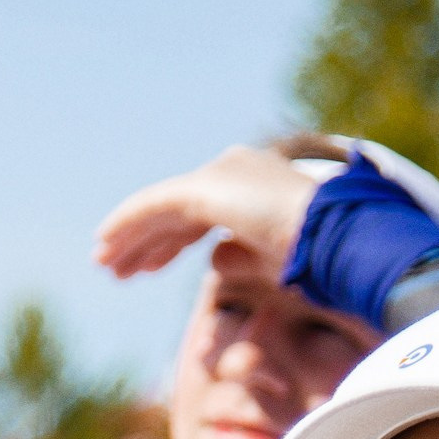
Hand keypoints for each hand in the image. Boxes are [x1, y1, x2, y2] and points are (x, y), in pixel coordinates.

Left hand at [93, 145, 321, 285]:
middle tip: (119, 268)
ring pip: (159, 209)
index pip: (198, 214)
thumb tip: (214, 259)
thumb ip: (240, 254)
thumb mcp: (273, 259)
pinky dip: (126, 225)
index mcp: (251, 184)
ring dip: (129, 237)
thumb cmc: (316, 255)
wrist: (334, 237)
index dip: (169, 243)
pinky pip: (152, 206)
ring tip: (105, 265)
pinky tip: (105, 244)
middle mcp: (231, 170)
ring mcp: (217, 175)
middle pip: (175, 211)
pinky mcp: (203, 189)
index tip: (148, 268)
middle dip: (145, 241)